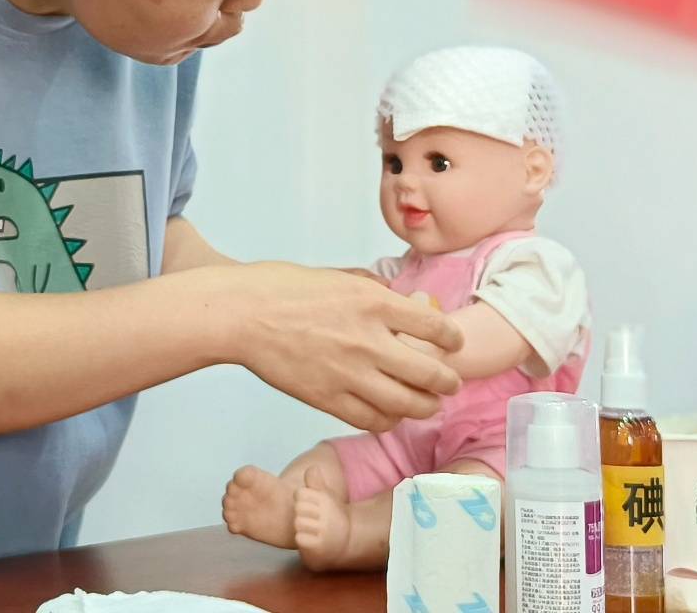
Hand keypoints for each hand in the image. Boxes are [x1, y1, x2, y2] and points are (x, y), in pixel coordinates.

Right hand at [221, 263, 463, 432]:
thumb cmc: (282, 288)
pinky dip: (388, 420)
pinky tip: (389, 414)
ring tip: (428, 405)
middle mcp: (367, 340)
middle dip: (448, 382)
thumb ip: (371, 289)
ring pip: (405, 404)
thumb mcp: (337, 275)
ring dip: (424, 407)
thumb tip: (397, 298)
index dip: (452, 339)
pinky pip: (371, 419)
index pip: (434, 326)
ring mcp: (348, 374)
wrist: (241, 315)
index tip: (455, 343)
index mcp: (373, 302)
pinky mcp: (327, 399)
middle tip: (451, 384)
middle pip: (429, 373)